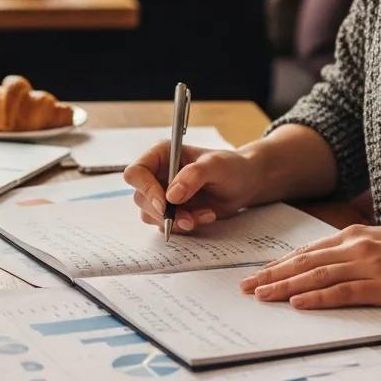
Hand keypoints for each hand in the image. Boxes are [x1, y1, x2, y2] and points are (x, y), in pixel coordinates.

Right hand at [123, 143, 262, 233]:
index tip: (164, 204)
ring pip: (151, 215)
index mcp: (161, 155)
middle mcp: (157, 174)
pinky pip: (167, 225)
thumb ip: (193, 176)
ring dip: (176, 221)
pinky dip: (186, 225)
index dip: (145, 189)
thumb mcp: (216, 165)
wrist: (244, 184)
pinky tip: (206, 216)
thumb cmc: (230, 167)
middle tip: (189, 218)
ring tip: (204, 215)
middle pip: (141, 198)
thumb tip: (170, 196)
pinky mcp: (172, 211)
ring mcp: (163, 194)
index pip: (136, 172)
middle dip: (164, 212)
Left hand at [239, 224, 380, 309]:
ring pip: (317, 276)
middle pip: (304, 262)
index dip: (279, 263)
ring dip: (285, 287)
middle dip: (271, 275)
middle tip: (245, 287)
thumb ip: (356, 250)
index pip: (306, 251)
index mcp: (355, 234)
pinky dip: (318, 298)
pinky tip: (298, 303)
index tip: (256, 273)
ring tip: (261, 295)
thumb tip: (327, 265)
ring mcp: (370, 265)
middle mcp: (356, 245)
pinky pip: (344, 292)